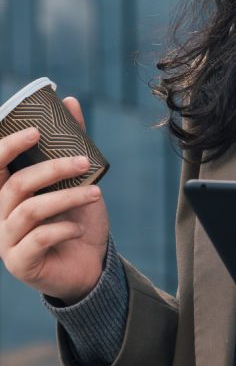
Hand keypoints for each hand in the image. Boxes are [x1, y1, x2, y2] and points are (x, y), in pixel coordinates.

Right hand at [0, 97, 108, 303]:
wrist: (89, 264)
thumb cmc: (76, 217)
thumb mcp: (77, 178)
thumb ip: (70, 143)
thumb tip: (69, 101)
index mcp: (7, 192)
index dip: (8, 145)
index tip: (35, 130)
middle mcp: (0, 215)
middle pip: (17, 184)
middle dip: (53, 168)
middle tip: (83, 161)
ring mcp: (6, 241)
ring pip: (30, 210)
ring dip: (67, 197)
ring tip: (95, 192)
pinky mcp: (20, 263)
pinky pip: (38, 239)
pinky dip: (63, 227)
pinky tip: (79, 226)